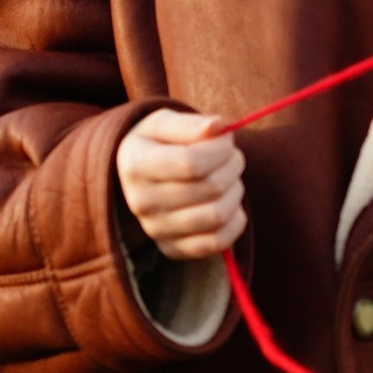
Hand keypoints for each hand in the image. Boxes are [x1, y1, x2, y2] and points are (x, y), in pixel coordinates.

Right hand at [115, 108, 245, 260]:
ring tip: (230, 179)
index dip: (221, 150)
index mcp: (136, 164)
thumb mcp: (164, 123)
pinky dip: (235, 222)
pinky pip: (218, 243)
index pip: (192, 163)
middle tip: (232, 156)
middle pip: (210, 188)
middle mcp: (142, 202)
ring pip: (218, 215)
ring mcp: (156, 230)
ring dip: (236, 192)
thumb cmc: (156, 144)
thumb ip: (191, 124)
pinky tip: (229, 203)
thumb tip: (219, 127)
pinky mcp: (173, 249)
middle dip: (232, 166)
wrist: (138, 178)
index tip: (227, 139)